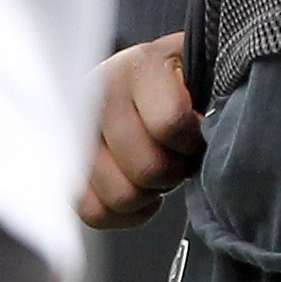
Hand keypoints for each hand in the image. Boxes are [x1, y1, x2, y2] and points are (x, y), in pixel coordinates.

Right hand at [80, 34, 204, 228]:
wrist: (146, 77)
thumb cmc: (183, 80)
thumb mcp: (201, 70)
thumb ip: (211, 95)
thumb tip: (211, 133)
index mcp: (140, 66)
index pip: (170, 124)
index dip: (193, 142)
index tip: (199, 136)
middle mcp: (100, 95)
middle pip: (146, 168)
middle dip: (174, 172)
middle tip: (181, 159)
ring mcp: (79, 131)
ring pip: (120, 194)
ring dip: (150, 192)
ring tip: (160, 170)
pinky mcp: (69, 164)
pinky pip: (93, 211)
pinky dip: (125, 215)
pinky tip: (144, 196)